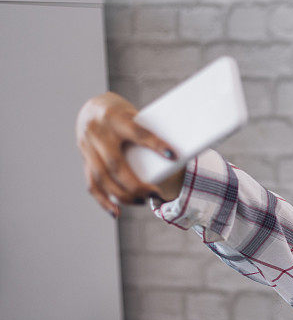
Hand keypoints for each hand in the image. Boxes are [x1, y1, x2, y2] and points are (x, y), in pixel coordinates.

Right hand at [75, 91, 182, 217]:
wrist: (93, 106)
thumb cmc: (125, 114)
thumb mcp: (137, 115)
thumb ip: (151, 133)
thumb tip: (180, 154)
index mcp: (115, 117)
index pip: (137, 132)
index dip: (155, 144)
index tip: (173, 155)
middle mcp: (98, 132)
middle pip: (116, 164)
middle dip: (136, 184)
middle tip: (155, 194)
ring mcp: (87, 147)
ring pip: (102, 178)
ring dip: (123, 195)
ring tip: (143, 202)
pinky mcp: (85, 159)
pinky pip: (92, 184)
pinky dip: (104, 200)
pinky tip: (116, 213)